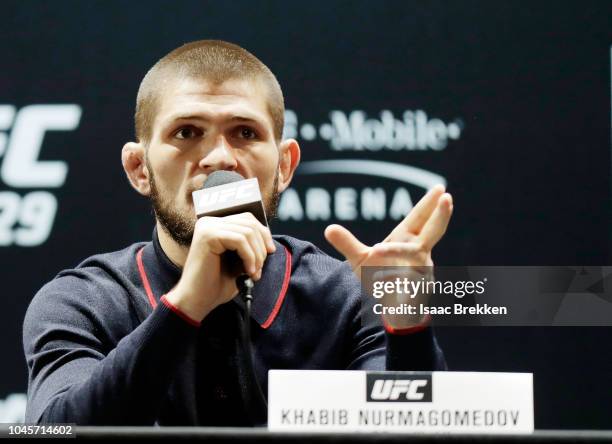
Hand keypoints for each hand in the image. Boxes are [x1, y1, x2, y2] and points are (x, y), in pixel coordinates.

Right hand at [165, 212, 275, 321]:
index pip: (247, 218)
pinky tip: (248, 271)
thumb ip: (249, 247)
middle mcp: (209, 222)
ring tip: (253, 273)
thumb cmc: (216, 285)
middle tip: (259, 268)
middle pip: (249, 223)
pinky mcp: (208, 236)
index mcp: (215, 226)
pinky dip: (249, 257)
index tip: (270, 251)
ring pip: (247, 232)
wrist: (196, 301)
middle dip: (261, 247)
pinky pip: (240, 240)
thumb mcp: (238, 261)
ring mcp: (207, 227)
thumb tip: (269, 242)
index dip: (263, 234)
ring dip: (257, 255)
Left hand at [324, 185, 452, 327]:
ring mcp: (422, 271)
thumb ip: (347, 244)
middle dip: (440, 216)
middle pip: (433, 232)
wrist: (392, 310)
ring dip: (395, 251)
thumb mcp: (360, 260)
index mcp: (406, 240)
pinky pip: (408, 283)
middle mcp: (419, 253)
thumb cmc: (380, 278)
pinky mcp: (420, 290)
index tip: (441, 188)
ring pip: (413, 257)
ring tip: (375, 250)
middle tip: (448, 199)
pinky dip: (393, 281)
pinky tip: (381, 282)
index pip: (419, 219)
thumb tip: (329, 228)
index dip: (429, 204)